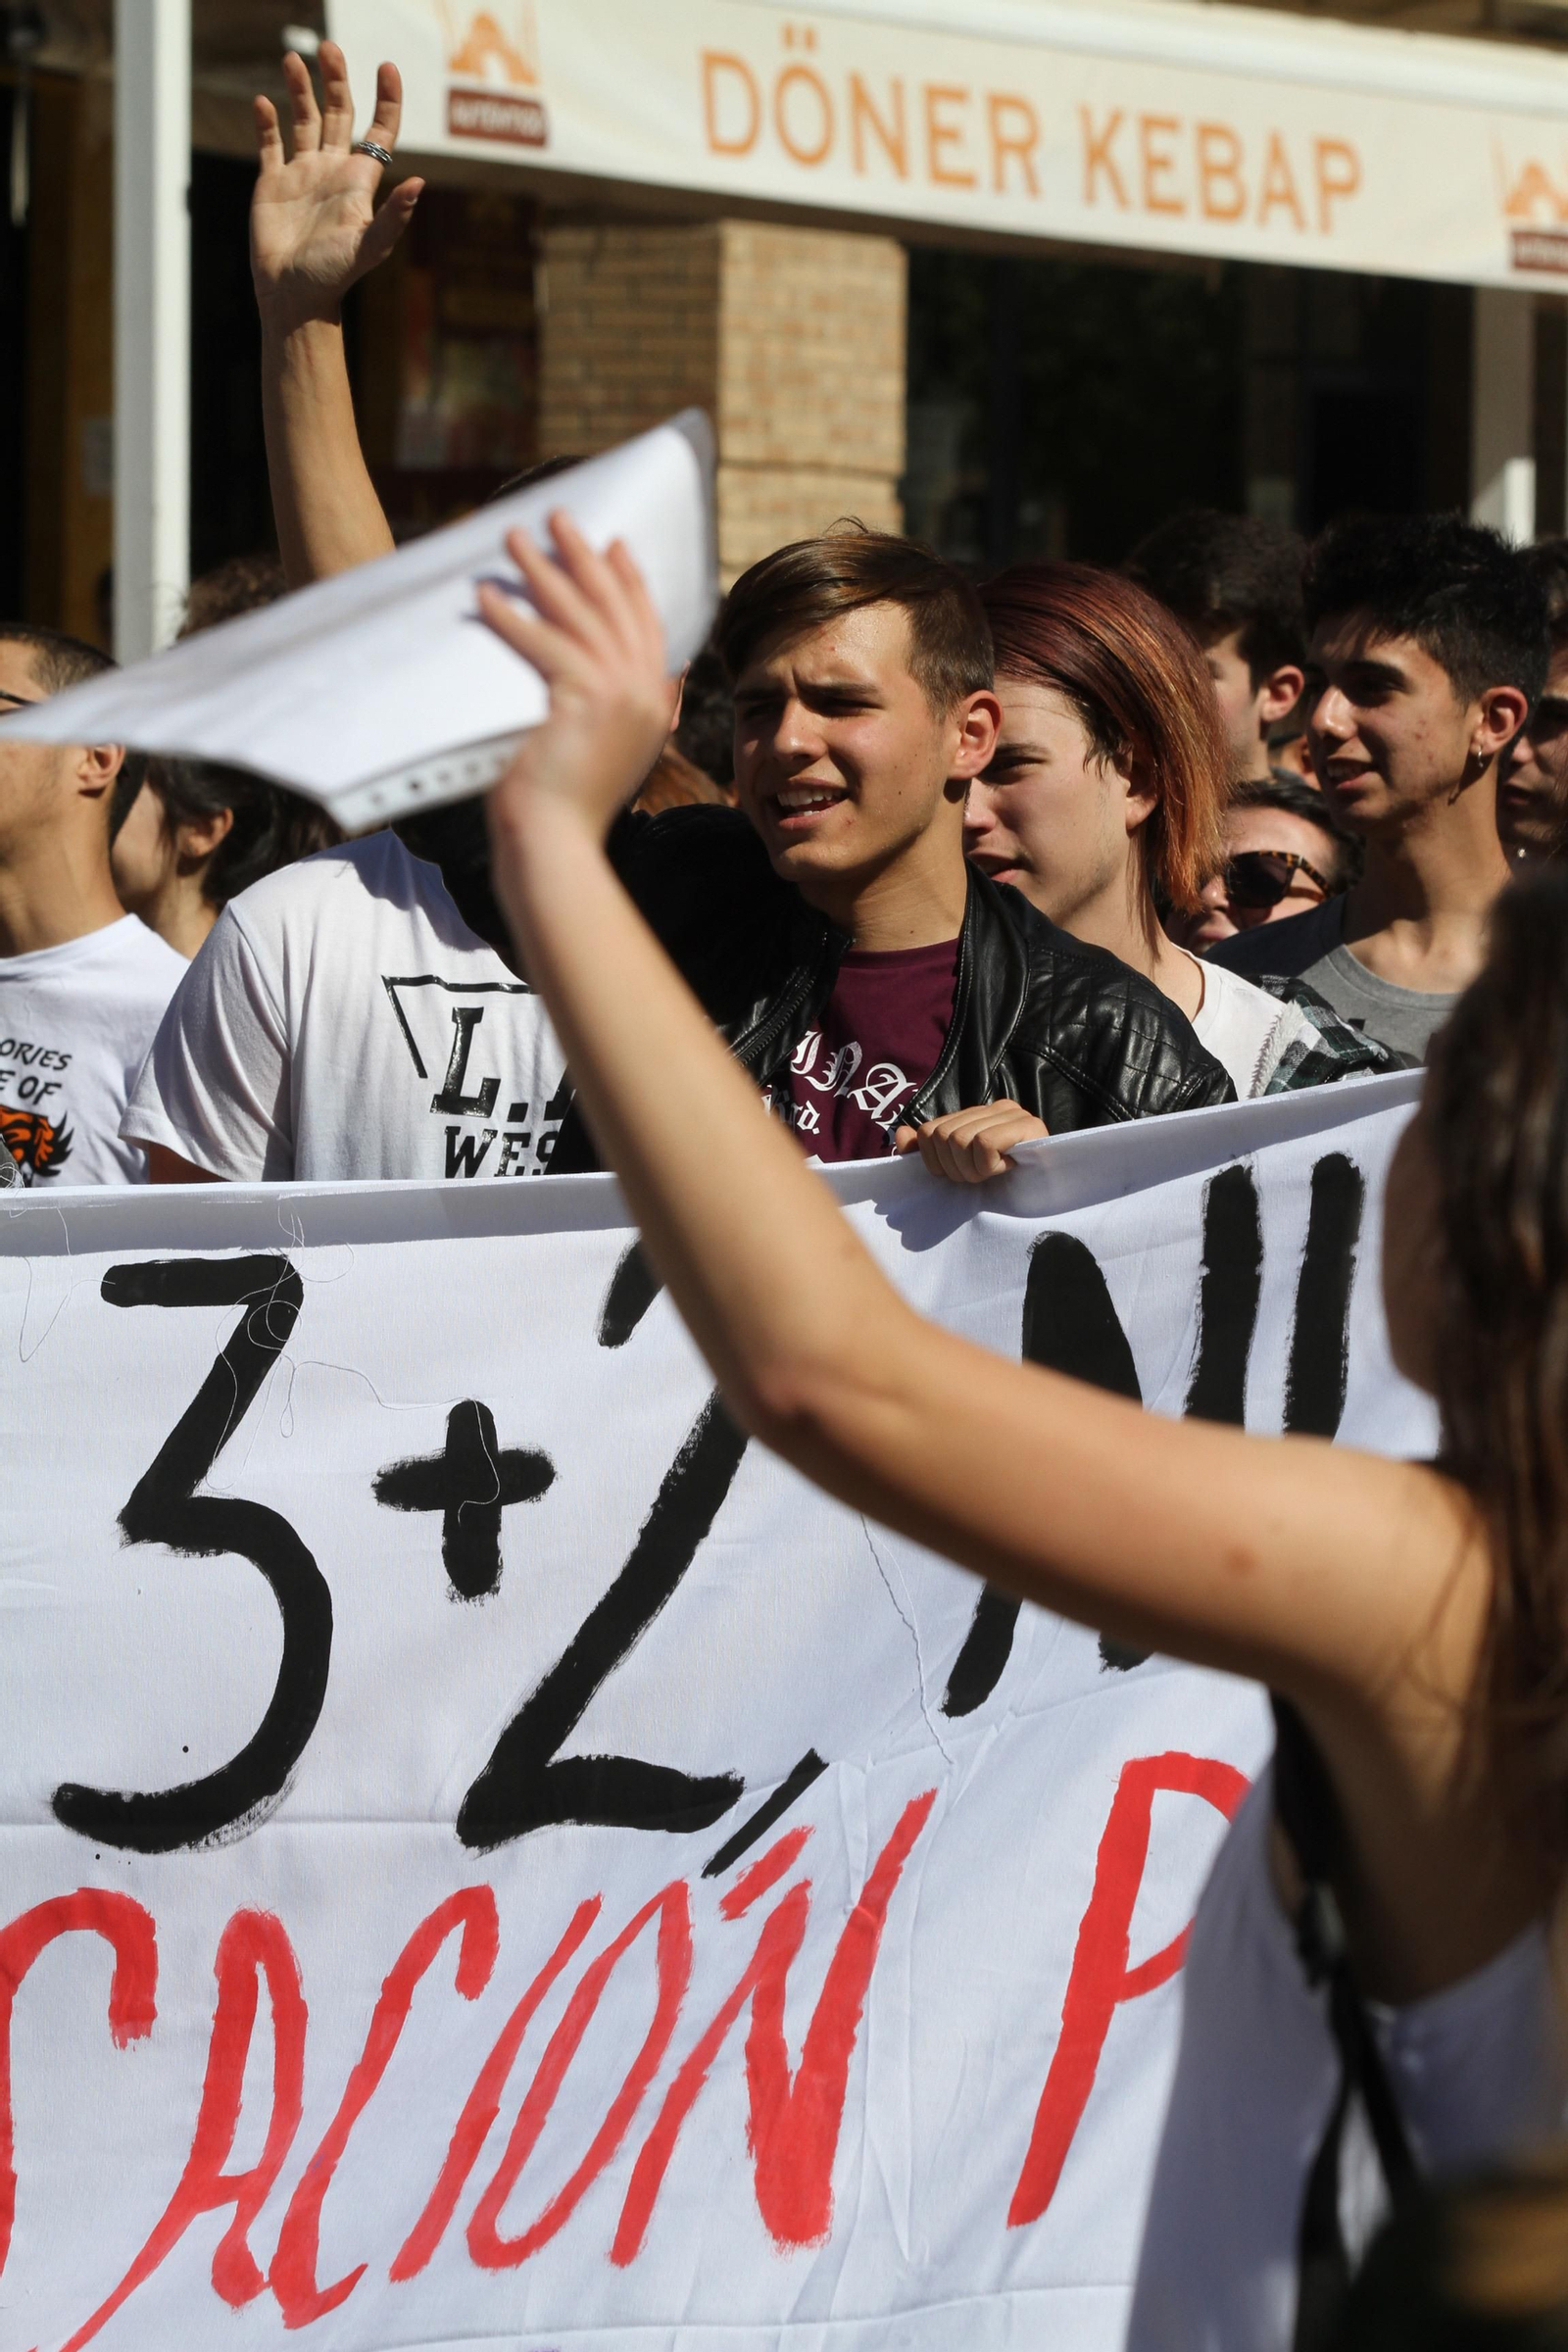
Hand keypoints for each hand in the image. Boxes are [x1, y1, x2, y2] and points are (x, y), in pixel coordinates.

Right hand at [251, 42, 422, 330]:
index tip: (387, 66)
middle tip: (328, 48)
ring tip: (292, 59)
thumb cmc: (334, 275)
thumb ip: (394, 215)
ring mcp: (302, 174)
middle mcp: (331, 170)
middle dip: (336, 80)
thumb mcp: (369, 245)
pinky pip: (270, 143)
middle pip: (339, 113)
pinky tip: (263, 101)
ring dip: (299, 89)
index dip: (387, 98)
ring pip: (303, 119)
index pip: (379, 130)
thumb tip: (420, 182)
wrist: (294, 297)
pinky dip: (266, 121)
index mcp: (358, 180)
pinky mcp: (273, 183)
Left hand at [481, 516, 676, 844]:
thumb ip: (612, 706)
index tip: (609, 543)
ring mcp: (620, 696)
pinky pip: (543, 646)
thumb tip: (599, 668)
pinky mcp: (584, 702)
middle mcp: (645, 693)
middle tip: (556, 517)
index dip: (626, 579)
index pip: (644, 623)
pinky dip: (512, 619)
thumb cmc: (564, 803)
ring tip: (513, 539)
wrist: (555, 842)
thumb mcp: (602, 746)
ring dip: (542, 572)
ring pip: (578, 617)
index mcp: (655, 700)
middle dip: (582, 557)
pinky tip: (488, 597)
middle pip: (613, 607)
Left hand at [893, 1100, 1049, 1181]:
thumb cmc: (1000, 1187)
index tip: (960, 1173)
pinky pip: (984, 1144)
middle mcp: (993, 1107)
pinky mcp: (1029, 1126)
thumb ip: (926, 1152)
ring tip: (994, 1173)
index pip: (929, 1130)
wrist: (1044, 1199)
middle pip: (943, 1136)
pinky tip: (1008, 1169)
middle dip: (956, 1169)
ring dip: (974, 1170)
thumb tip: (901, 1135)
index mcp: (974, 1115)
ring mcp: (1012, 1114)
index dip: (935, 1162)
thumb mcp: (956, 1170)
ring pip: (961, 1140)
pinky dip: (991, 1166)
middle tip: (980, 1177)